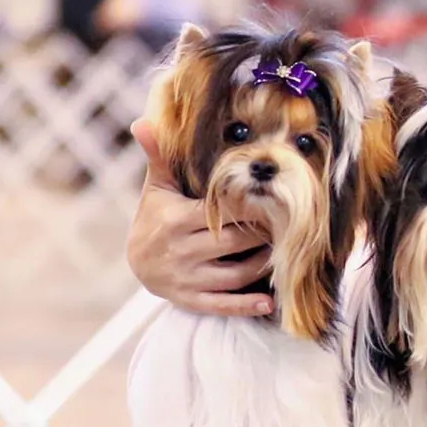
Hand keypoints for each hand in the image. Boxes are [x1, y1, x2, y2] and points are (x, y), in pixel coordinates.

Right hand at [126, 117, 274, 317]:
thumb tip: (145, 121)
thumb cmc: (155, 216)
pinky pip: (223, 305)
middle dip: (264, 233)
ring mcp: (186, 279)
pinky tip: (270, 302)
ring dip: (264, 265)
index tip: (274, 198)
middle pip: (235, 242)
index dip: (250, 206)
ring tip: (284, 252)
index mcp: (175, 220)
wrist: (137, 262)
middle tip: (290, 223)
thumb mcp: (157, 188)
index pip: (221, 211)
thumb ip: (160, 157)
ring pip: (235, 274)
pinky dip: (247, 305)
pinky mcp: (191, 300)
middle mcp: (180, 251)